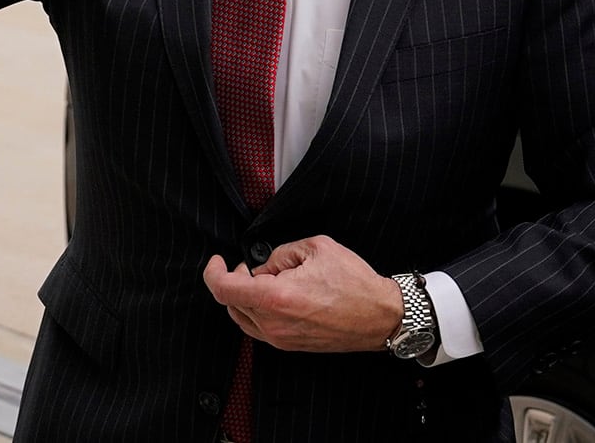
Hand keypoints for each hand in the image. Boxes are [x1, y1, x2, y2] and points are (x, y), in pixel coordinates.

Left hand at [202, 236, 402, 353]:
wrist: (381, 316)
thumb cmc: (355, 284)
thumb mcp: (315, 248)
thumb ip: (279, 253)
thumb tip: (263, 265)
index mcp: (276, 298)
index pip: (224, 289)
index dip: (213, 272)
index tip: (217, 261)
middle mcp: (275, 324)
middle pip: (231, 303)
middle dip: (235, 280)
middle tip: (253, 267)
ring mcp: (282, 339)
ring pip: (243, 317)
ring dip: (245, 297)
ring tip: (269, 280)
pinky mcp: (291, 346)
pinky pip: (259, 328)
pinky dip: (257, 310)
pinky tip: (276, 297)